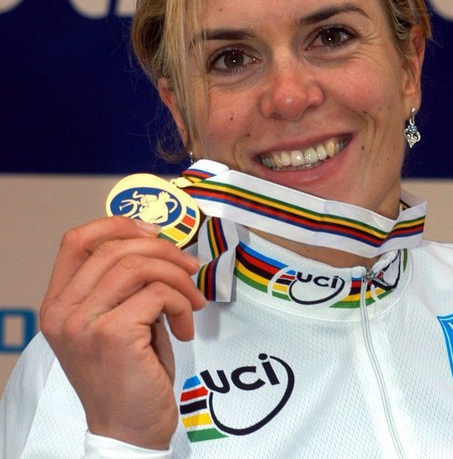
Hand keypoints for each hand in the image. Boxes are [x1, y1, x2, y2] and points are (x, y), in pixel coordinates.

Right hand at [40, 216, 205, 449]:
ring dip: (179, 278)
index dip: (118, 224)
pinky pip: (159, 294)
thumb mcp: (117, 319)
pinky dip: (182, 303)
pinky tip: (184, 328)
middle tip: (190, 268)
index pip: (76, 240)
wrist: (129, 430)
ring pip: (140, 266)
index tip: (154, 231)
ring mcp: (84, 323)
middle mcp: (63, 311)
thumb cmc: (130, 374)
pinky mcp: (112, 335)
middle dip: (165, 251)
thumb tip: (159, 245)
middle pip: (117, 248)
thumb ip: (125, 284)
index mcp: (59, 303)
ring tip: (192, 302)